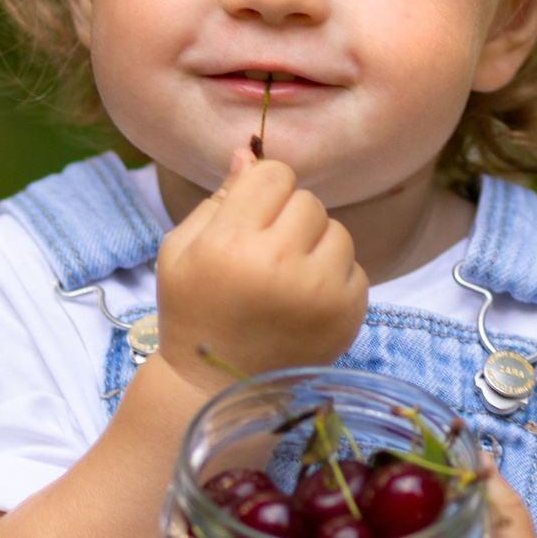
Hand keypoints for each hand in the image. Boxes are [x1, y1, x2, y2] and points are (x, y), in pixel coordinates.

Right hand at [155, 150, 367, 388]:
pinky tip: (303, 301)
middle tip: (264, 255)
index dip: (262, 191)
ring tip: (286, 278)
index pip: (275, 175)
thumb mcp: (182, 248)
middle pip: (308, 200)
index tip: (248, 219)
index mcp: (232, 243)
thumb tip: (250, 150)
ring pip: (337, 230)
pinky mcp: (348, 314)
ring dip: (315, 245)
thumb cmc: (193, 310)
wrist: (216, 387)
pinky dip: (333, 277)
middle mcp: (281, 265)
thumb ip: (219, 196)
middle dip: (288, 218)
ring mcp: (320, 292)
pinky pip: (355, 266)